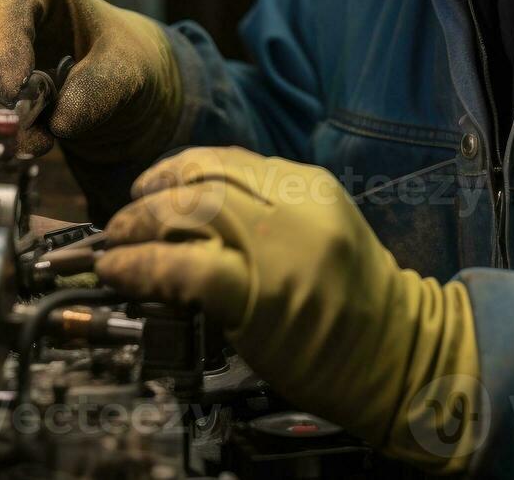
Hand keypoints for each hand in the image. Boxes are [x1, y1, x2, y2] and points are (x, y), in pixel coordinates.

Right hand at [0, 0, 181, 166]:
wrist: (112, 77)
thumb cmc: (118, 58)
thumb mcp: (126, 70)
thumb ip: (100, 90)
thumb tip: (60, 121)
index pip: (5, 9)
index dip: (2, 52)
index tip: (16, 95)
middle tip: (14, 131)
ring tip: (15, 139)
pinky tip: (3, 137)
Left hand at [96, 147, 482, 472]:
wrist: (397, 353)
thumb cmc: (354, 302)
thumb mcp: (319, 230)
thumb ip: (266, 210)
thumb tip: (191, 208)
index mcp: (308, 185)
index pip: (226, 159)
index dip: (175, 169)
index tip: (149, 186)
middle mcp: (292, 206)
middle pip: (202, 180)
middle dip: (151, 196)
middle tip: (124, 218)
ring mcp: (276, 248)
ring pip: (187, 213)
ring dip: (137, 226)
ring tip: (116, 243)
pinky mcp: (258, 293)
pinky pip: (184, 268)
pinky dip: (141, 267)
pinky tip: (120, 272)